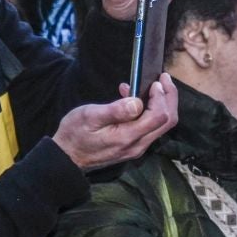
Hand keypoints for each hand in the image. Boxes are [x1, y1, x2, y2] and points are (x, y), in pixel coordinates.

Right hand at [53, 75, 179, 171]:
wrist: (67, 157)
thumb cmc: (75, 134)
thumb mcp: (89, 117)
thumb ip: (115, 111)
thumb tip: (138, 102)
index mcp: (128, 136)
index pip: (159, 116)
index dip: (162, 97)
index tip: (156, 82)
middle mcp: (138, 145)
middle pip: (167, 122)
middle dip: (169, 98)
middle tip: (163, 79)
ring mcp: (137, 147)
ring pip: (161, 126)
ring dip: (162, 104)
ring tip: (151, 86)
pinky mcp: (133, 146)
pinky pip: (150, 128)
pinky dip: (151, 111)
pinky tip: (135, 100)